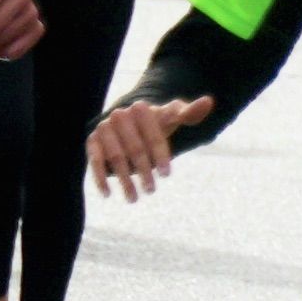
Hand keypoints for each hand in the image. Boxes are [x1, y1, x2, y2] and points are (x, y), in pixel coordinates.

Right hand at [91, 95, 211, 195]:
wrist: (129, 125)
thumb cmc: (156, 125)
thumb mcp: (173, 119)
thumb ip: (189, 113)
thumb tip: (209, 102)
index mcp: (141, 109)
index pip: (153, 135)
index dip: (161, 155)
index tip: (168, 174)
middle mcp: (119, 116)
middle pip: (135, 149)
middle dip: (144, 171)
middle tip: (151, 191)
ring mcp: (104, 128)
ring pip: (116, 157)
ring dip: (124, 180)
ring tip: (134, 198)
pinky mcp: (92, 141)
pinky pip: (95, 161)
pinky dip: (99, 178)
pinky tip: (107, 194)